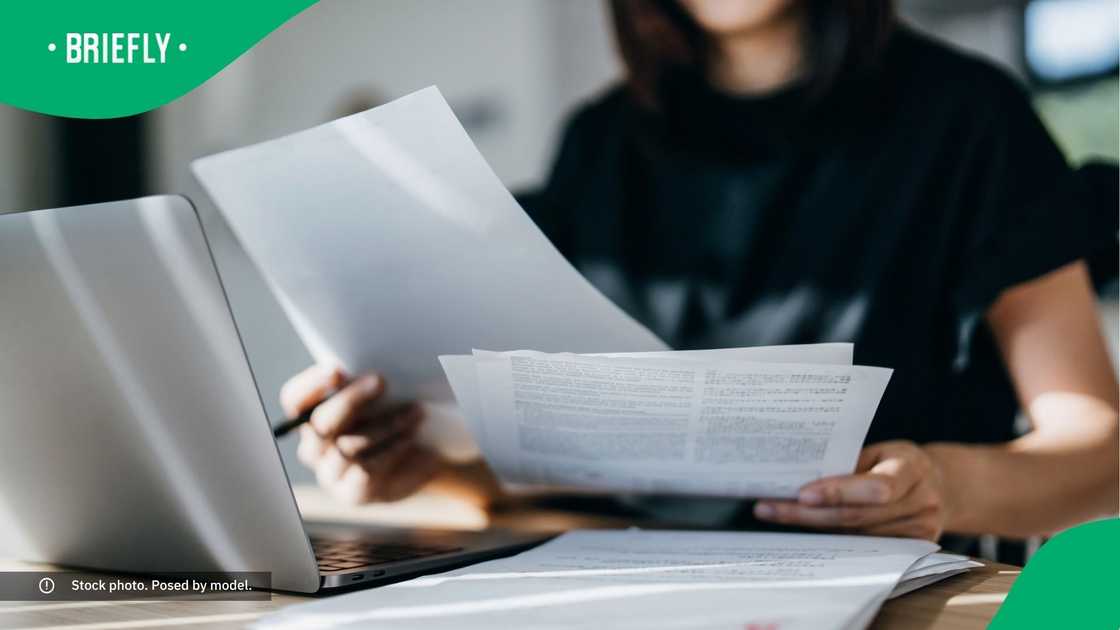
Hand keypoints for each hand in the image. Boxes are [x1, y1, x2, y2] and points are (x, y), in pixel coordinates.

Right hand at [280, 364, 443, 503]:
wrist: (421, 456)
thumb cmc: (395, 414)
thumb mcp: (380, 394)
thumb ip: (364, 380)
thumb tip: (369, 364)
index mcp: (311, 415)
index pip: (295, 399)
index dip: (312, 384)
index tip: (338, 369)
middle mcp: (314, 447)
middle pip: (322, 422)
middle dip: (351, 399)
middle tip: (381, 380)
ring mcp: (330, 473)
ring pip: (349, 446)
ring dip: (386, 424)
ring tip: (415, 410)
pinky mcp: (352, 493)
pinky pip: (367, 469)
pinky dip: (393, 447)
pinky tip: (412, 434)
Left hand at [753, 440, 949, 540]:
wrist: (942, 485)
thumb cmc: (898, 462)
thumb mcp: (880, 451)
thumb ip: (849, 463)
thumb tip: (800, 473)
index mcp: (912, 468)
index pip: (876, 486)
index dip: (838, 492)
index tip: (802, 494)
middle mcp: (922, 502)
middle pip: (858, 517)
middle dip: (808, 515)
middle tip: (769, 509)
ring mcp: (921, 530)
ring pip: (856, 535)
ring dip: (813, 528)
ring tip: (777, 517)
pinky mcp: (913, 549)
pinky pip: (865, 547)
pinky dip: (833, 539)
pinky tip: (805, 532)